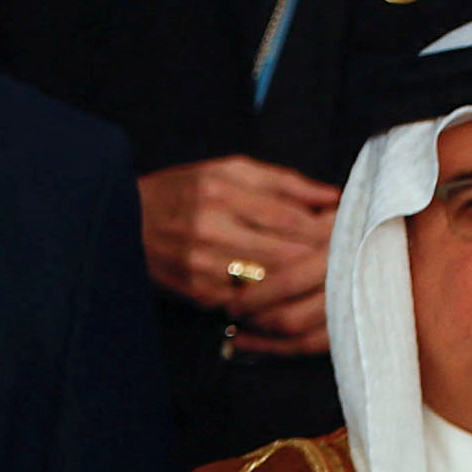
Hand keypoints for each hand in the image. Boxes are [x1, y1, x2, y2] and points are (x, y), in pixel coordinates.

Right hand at [138, 155, 339, 350]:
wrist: (123, 220)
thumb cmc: (182, 190)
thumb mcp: (228, 169)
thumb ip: (283, 181)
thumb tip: (332, 196)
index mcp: (222, 192)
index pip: (290, 217)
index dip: (325, 227)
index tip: (348, 230)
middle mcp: (211, 230)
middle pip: (285, 253)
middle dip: (321, 258)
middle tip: (348, 257)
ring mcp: (202, 267)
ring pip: (271, 283)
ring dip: (303, 283)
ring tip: (328, 277)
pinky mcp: (197, 293)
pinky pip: (248, 302)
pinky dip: (274, 300)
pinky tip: (293, 296)